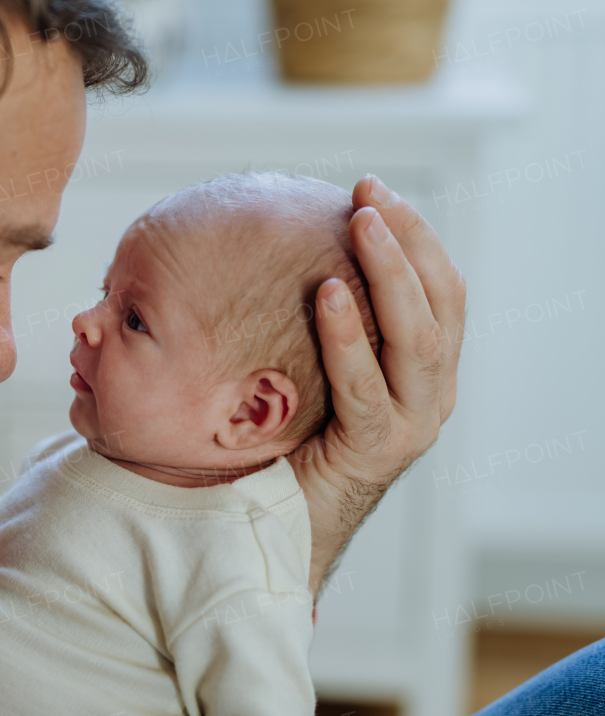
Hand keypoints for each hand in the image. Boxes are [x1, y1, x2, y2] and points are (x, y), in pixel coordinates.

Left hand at [294, 174, 465, 594]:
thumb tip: (274, 254)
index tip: (375, 191)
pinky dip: (349, 339)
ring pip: (419, 340)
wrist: (278, 524)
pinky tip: (328, 294)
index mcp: (424, 373)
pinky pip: (367, 389)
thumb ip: (318, 326)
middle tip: (369, 194)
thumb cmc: (287, 440)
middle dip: (409, 241)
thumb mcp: (311, 371)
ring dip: (391, 276)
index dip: (416, 238)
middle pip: (440, 305)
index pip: (440, 292)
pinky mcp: (377, 452)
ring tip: (360, 226)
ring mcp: (411, 425)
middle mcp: (431, 395)